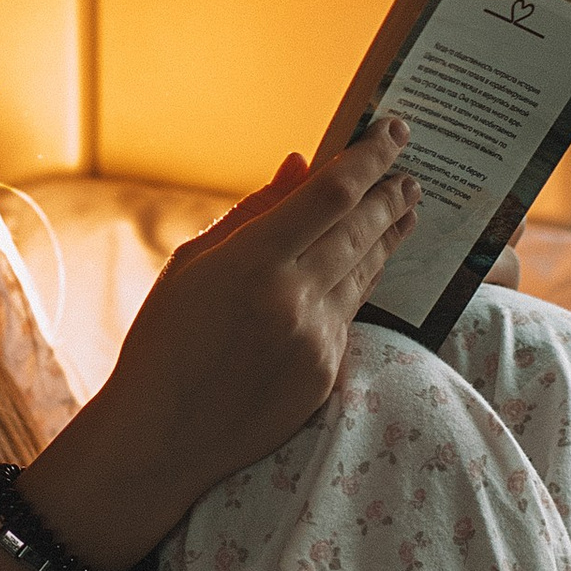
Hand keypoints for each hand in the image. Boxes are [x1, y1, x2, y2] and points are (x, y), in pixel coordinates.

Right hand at [28, 126, 419, 564]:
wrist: (160, 439)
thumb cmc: (164, 343)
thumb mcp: (192, 265)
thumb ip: (254, 212)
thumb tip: (303, 164)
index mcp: (252, 263)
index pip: (332, 194)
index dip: (370, 158)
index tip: (394, 131)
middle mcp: (292, 300)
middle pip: (362, 229)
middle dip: (389, 194)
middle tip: (409, 170)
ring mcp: (315, 341)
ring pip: (367, 271)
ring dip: (389, 234)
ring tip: (405, 206)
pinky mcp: (326, 374)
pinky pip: (352, 313)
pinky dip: (364, 279)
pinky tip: (370, 261)